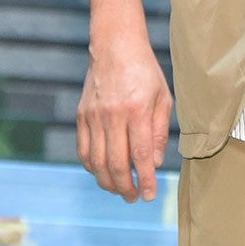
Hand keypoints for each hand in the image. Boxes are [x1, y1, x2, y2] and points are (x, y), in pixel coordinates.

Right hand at [77, 34, 171, 201]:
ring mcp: (93, 117)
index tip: (149, 195)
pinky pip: (84, 150)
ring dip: (107, 182)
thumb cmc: (145, 72)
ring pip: (96, 161)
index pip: (141, 154)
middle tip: (133, 198)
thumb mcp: (163, 97)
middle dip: (125, 187)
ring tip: (120, 190)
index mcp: (137, 110)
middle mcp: (113, 116)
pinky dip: (92, 167)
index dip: (145, 179)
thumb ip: (159, 131)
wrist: (115, 47)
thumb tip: (154, 163)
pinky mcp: (81, 117)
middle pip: (115, 163)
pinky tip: (102, 173)